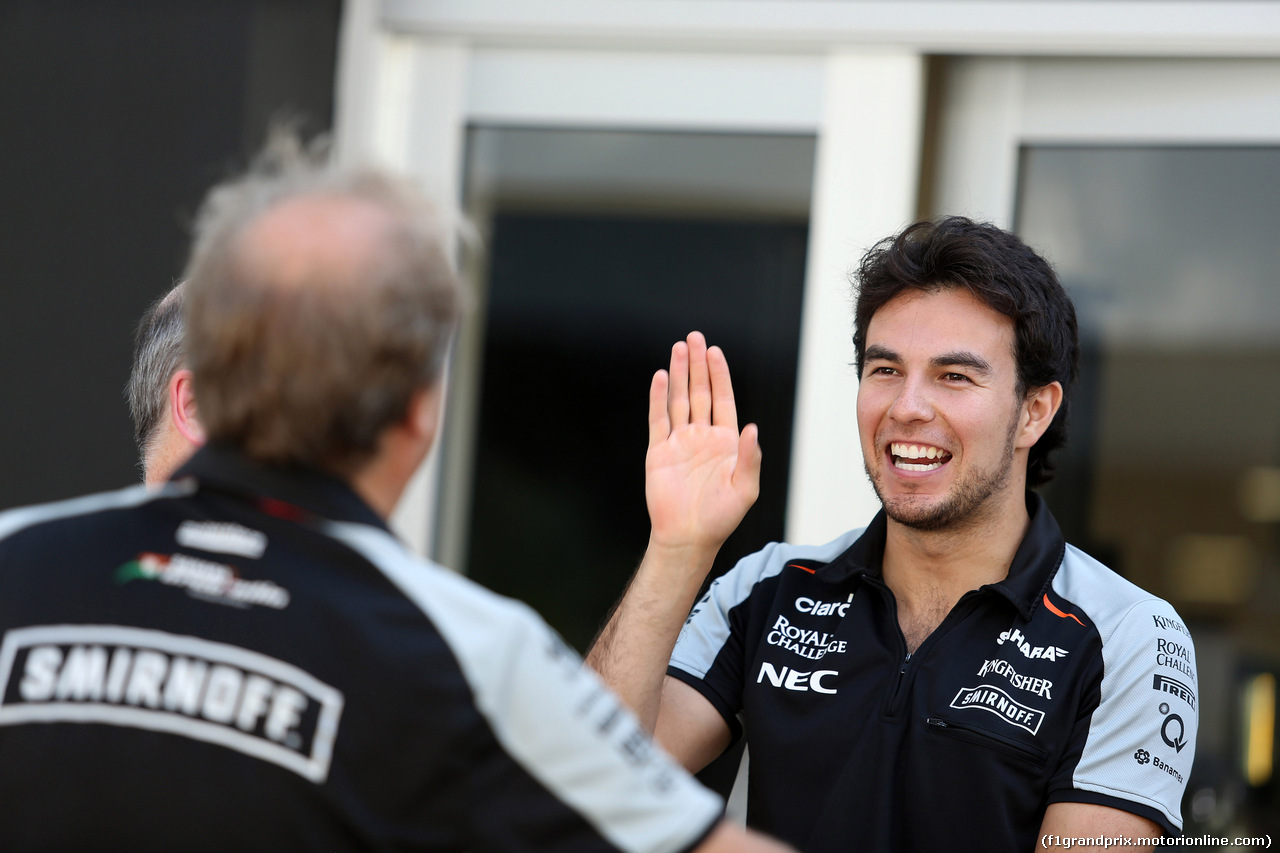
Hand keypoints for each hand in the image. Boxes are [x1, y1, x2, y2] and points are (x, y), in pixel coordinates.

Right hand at [646, 332, 761, 552]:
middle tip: (695, 338)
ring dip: (678, 374)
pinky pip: (658, 419)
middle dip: (698, 365)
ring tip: (678, 349)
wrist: (687, 537)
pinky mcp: (658, 452)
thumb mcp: (745, 489)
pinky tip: (661, 377)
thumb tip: (753, 428)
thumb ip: (750, 458)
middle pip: (699, 392)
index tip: (715, 352)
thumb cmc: (720, 518)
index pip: (722, 400)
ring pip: (678, 400)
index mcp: (725, 443)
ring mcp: (679, 442)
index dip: (719, 376)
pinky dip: (658, 397)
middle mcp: (702, 437)